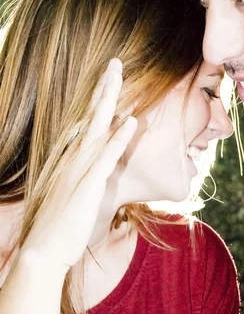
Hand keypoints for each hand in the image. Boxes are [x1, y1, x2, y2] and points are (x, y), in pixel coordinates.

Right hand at [21, 58, 136, 270]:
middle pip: (92, 116)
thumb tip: (102, 160)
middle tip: (115, 63)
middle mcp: (74, 158)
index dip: (99, 98)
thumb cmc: (62, 223)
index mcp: (73, 158)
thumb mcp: (76, 192)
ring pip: (98, 128)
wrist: (43, 250)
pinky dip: (118, 138)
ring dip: (110, 101)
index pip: (88, 121)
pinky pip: (105, 157)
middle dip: (104, 88)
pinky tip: (130, 121)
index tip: (110, 78)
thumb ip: (88, 173)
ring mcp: (80, 170)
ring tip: (120, 77)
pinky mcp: (87, 186)